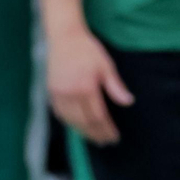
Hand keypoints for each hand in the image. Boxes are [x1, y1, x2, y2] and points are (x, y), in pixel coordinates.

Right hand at [48, 26, 133, 144]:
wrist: (64, 37)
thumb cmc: (88, 50)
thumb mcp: (106, 65)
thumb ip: (115, 86)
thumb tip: (128, 102)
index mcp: (86, 87)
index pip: (97, 116)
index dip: (106, 129)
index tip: (114, 137)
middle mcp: (70, 93)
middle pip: (83, 121)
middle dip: (95, 134)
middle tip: (105, 142)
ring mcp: (58, 92)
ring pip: (70, 119)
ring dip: (81, 131)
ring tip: (92, 138)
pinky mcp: (51, 90)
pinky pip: (59, 112)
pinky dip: (68, 122)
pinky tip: (76, 125)